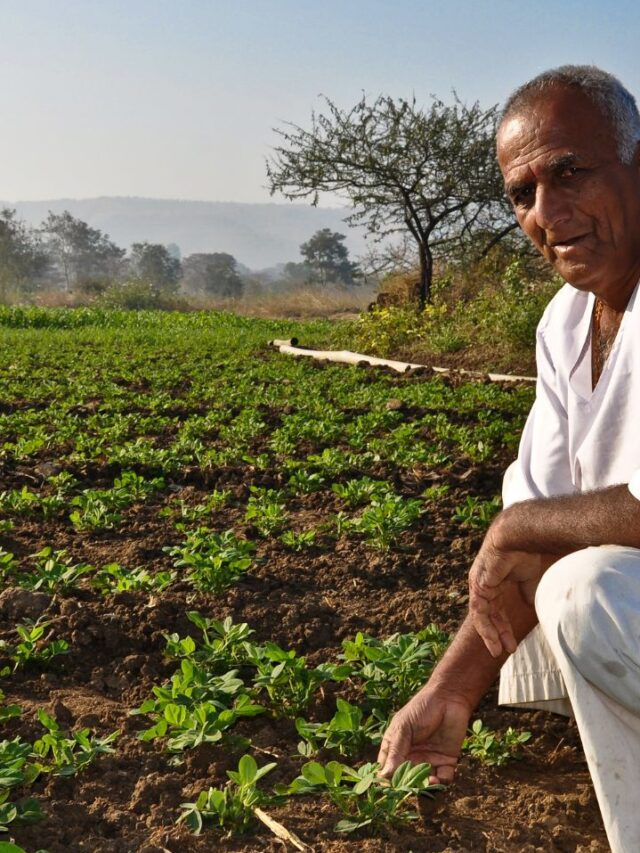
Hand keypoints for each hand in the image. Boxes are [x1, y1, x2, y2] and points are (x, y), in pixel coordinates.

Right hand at [377, 686, 471, 783]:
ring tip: (425, 782)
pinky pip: (443, 779)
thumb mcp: (404, 728)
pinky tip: (437, 778)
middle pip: (405, 779)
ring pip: (424, 782)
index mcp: (396, 747)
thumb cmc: (421, 708)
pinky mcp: (446, 762)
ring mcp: (429, 760)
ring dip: (424, 786)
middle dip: (406, 786)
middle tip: (408, 787)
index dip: (386, 780)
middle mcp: (411, 756)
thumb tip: (383, 776)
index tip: (387, 789)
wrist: (449, 699)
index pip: (387, 768)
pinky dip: (440, 783)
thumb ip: (396, 752)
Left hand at [468, 522, 543, 657]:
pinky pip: (479, 611)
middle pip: (489, 614)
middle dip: (497, 633)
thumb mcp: (529, 579)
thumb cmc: (526, 553)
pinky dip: (485, 626)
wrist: (519, 538)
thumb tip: (530, 606)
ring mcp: (478, 585)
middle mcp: (484, 584)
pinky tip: (493, 639)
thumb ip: (527, 592)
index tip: (512, 643)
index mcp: (495, 581)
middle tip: (505, 651)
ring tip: (498, 651)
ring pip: (481, 616)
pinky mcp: (478, 586)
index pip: (497, 608)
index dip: (504, 626)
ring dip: (490, 634)